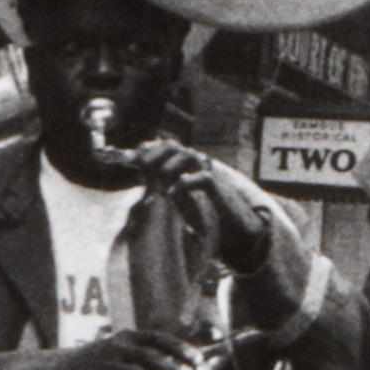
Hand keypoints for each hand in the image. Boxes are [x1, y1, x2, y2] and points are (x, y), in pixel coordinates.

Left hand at [120, 139, 284, 274]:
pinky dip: (185, 184)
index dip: (149, 149)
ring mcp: (208, 173)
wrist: (236, 224)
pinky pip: (202, 178)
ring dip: (169, 163)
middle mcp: (197, 165)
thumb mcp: (182, 198)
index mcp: (186, 166)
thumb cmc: (209, 212)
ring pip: (188, 155)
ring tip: (157, 176)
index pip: (165, 148)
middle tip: (141, 163)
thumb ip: (167, 187)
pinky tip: (172, 194)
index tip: (132, 156)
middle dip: (155, 151)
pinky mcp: (218, 187)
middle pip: (174, 146)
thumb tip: (146, 182)